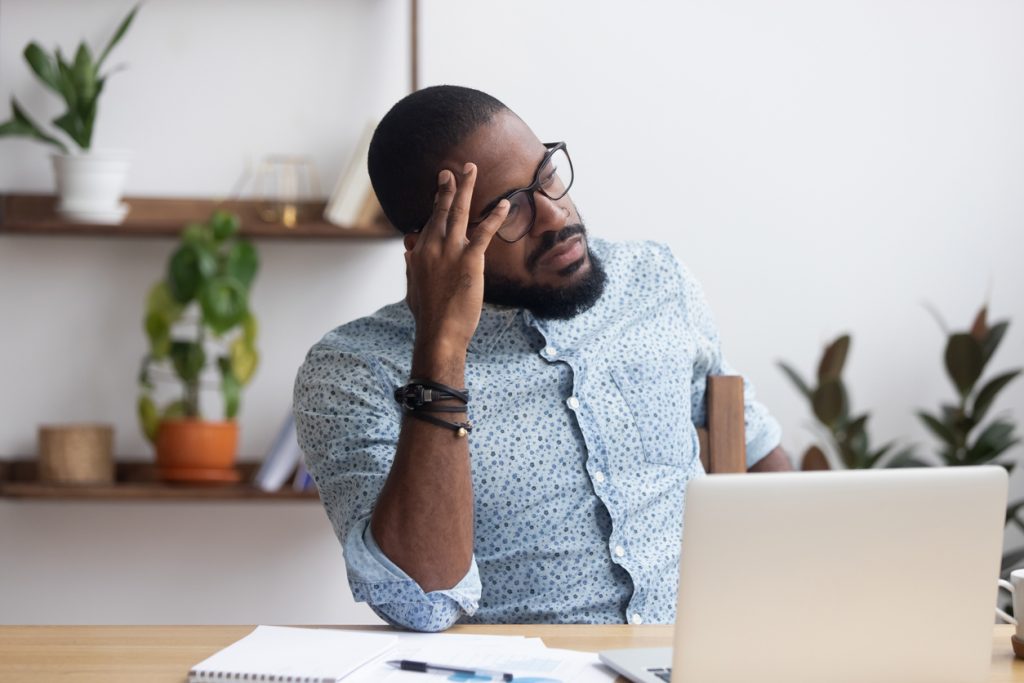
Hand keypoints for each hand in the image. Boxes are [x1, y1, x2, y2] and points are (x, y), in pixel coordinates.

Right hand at [405, 163, 509, 363]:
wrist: (439, 332)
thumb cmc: (428, 316)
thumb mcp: (412, 288)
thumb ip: (410, 267)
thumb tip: (408, 252)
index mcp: (418, 253)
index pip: (429, 222)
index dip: (436, 205)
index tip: (440, 190)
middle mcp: (431, 246)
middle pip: (441, 210)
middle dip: (448, 187)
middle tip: (452, 170)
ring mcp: (450, 252)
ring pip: (458, 212)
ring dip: (465, 188)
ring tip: (470, 169)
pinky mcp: (469, 260)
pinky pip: (484, 232)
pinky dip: (495, 217)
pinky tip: (504, 205)